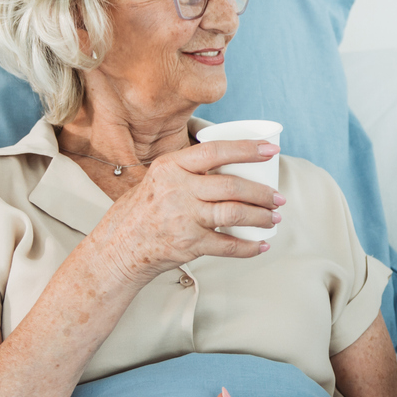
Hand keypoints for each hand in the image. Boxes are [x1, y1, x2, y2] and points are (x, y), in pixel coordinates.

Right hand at [93, 140, 285, 281]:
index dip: (247, 149)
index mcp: (170, 167)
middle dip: (263, 193)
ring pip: (234, 214)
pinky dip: (249, 247)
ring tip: (274, 218)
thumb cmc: (142, 210)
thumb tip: (231, 162)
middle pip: (232, 186)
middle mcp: (177, 190)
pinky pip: (227, 245)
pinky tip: (261, 245)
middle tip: (278, 198)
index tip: (271, 150)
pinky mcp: (188, 244)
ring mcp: (183, 218)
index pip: (215, 151)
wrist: (118, 247)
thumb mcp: (159, 178)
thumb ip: (188, 170)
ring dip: (261, 217)